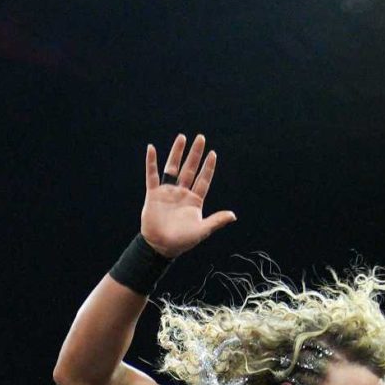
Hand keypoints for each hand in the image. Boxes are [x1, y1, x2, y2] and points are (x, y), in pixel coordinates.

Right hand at [139, 134, 235, 257]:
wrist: (161, 246)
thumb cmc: (182, 241)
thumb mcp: (202, 230)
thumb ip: (216, 221)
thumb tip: (233, 215)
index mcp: (194, 200)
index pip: (203, 179)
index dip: (208, 167)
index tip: (213, 154)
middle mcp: (182, 193)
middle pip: (190, 169)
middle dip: (195, 154)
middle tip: (201, 138)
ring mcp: (168, 192)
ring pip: (173, 168)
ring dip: (177, 153)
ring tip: (182, 137)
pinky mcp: (154, 194)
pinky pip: (152, 175)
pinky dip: (151, 162)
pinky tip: (152, 149)